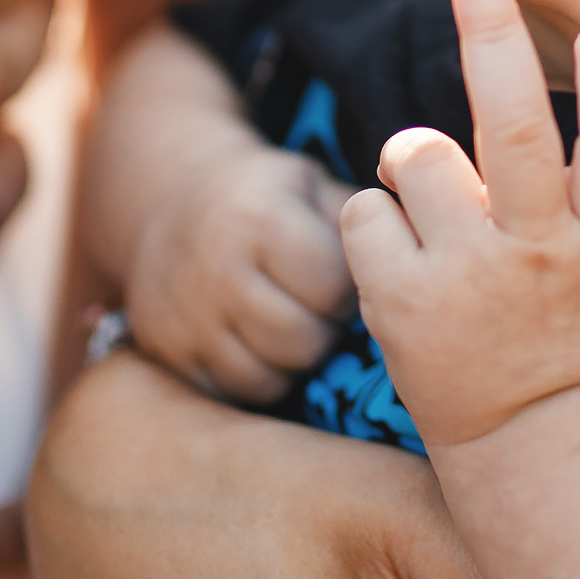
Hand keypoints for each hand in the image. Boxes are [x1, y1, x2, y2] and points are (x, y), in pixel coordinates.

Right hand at [125, 136, 353, 402]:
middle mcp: (216, 269)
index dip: (347, 288)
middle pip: (302, 340)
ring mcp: (186, 316)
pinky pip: (232, 392)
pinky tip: (262, 343)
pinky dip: (257, 376)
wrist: (172, 199)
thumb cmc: (267, 196)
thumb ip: (362, 220)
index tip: (341, 277)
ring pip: (268, 377)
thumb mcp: (312, 186)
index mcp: (258, 218)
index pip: (328, 286)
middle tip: (320, 310)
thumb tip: (412, 257)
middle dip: (324, 330)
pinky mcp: (167, 350)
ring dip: (294, 360)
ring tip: (293, 323)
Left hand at [342, 0, 579, 447]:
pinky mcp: (395, 305)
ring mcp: (459, 280)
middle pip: (510, 129)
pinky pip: (364, 211)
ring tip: (440, 193)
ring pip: (417, 156)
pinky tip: (406, 246)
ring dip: (419, 155)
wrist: (537, 451)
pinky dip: (380, 214)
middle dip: (492, 36)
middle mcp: (530, 255)